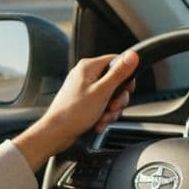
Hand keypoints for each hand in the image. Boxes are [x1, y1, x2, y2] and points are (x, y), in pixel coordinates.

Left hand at [12, 51, 139, 171]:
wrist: (56, 132)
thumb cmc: (73, 113)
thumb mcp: (102, 92)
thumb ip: (119, 73)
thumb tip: (132, 56)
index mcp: (88, 67)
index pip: (116, 61)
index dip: (126, 75)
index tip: (128, 89)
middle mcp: (86, 75)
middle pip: (115, 81)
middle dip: (117, 99)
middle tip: (112, 107)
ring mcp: (84, 89)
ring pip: (109, 96)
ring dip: (110, 110)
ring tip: (102, 118)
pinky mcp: (83, 101)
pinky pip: (101, 105)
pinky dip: (102, 115)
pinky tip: (98, 122)